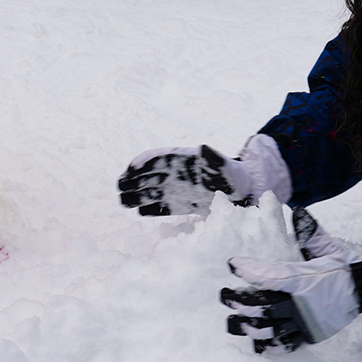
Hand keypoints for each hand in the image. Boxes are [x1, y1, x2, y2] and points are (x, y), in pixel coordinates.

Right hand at [118, 145, 252, 215]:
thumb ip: (214, 159)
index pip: (156, 158)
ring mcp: (174, 190)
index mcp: (181, 160)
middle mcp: (174, 175)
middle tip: (120, 187)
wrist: (241, 192)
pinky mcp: (178, 205)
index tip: (131, 168)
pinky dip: (151, 209)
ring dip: (136, 195)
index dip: (143, 162)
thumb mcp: (225, 166)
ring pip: (149, 191)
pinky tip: (141, 212)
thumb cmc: (233, 175)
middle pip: (147, 175)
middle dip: (132, 179)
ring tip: (124, 201)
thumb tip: (204, 149)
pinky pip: (160, 207)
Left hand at [220, 227, 361, 353]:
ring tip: (236, 323)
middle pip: (264, 305)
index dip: (249, 270)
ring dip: (251, 327)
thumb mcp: (327, 247)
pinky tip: (258, 347)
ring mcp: (306, 321)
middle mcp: (302, 303)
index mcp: (304, 279)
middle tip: (225, 297)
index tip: (232, 264)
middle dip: (241, 302)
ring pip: (272, 328)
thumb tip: (297, 211)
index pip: (270, 275)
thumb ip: (310, 232)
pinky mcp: (312, 335)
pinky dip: (273, 348)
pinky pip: (289, 345)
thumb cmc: (344, 266)